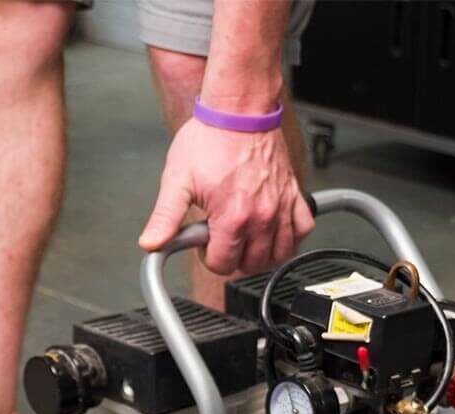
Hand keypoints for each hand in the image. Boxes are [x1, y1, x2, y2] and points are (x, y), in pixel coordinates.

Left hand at [138, 117, 313, 274]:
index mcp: (233, 217)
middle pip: (250, 264)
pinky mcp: (294, 193)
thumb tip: (151, 244)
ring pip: (279, 254)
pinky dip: (290, 236)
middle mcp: (262, 215)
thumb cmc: (211, 137)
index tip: (204, 239)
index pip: (222, 264)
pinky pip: (302, 229)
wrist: (239, 108)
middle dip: (233, 255)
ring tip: (244, 236)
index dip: (208, 256)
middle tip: (221, 233)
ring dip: (261, 253)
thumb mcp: (177, 180)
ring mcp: (281, 206)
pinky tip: (273, 230)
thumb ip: (164, 218)